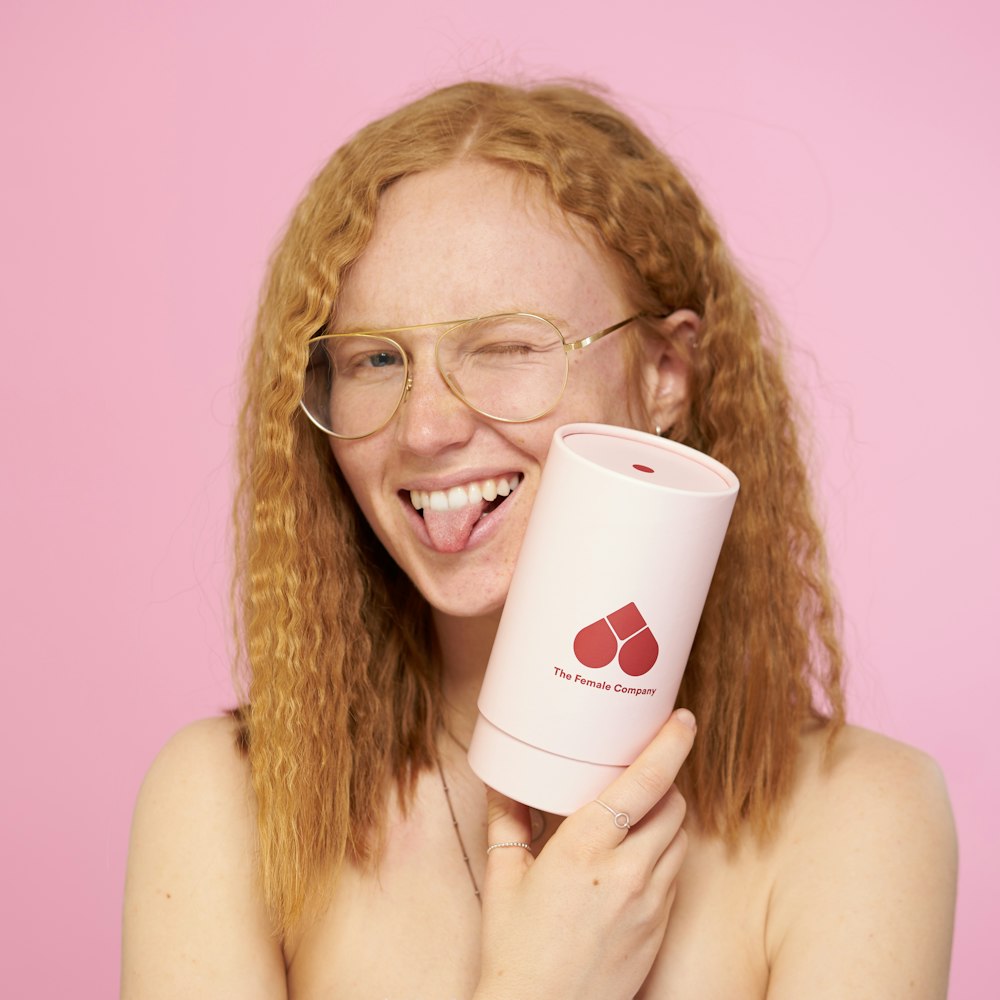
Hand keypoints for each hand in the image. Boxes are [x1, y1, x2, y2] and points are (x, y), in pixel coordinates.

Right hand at [475, 709, 696, 999]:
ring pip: (680, 837)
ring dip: (667, 816)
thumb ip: (508, 822)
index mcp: (584, 848)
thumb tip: (502, 782)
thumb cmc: (516, 952)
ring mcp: (650, 902)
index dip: (669, 745)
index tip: (682, 720)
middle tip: (646, 768)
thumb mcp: (504, 878)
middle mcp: (627, 870)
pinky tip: (637, 856)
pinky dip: (664, 853)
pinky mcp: (660, 927)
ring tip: (640, 809)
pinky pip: (675, 873)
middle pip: (673, 804)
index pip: (645, 783)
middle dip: (666, 780)